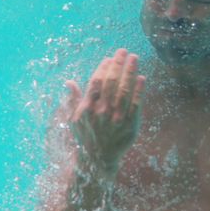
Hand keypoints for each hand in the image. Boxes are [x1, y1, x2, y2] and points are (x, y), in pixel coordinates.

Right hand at [64, 48, 145, 176]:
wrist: (98, 159)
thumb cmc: (86, 136)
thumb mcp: (74, 119)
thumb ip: (73, 100)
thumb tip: (68, 82)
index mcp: (88, 108)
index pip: (96, 82)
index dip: (103, 68)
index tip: (109, 58)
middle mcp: (102, 112)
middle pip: (111, 82)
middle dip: (117, 64)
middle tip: (123, 51)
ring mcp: (117, 118)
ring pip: (124, 90)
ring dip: (130, 72)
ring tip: (134, 58)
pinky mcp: (130, 125)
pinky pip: (135, 104)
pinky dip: (138, 90)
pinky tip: (141, 78)